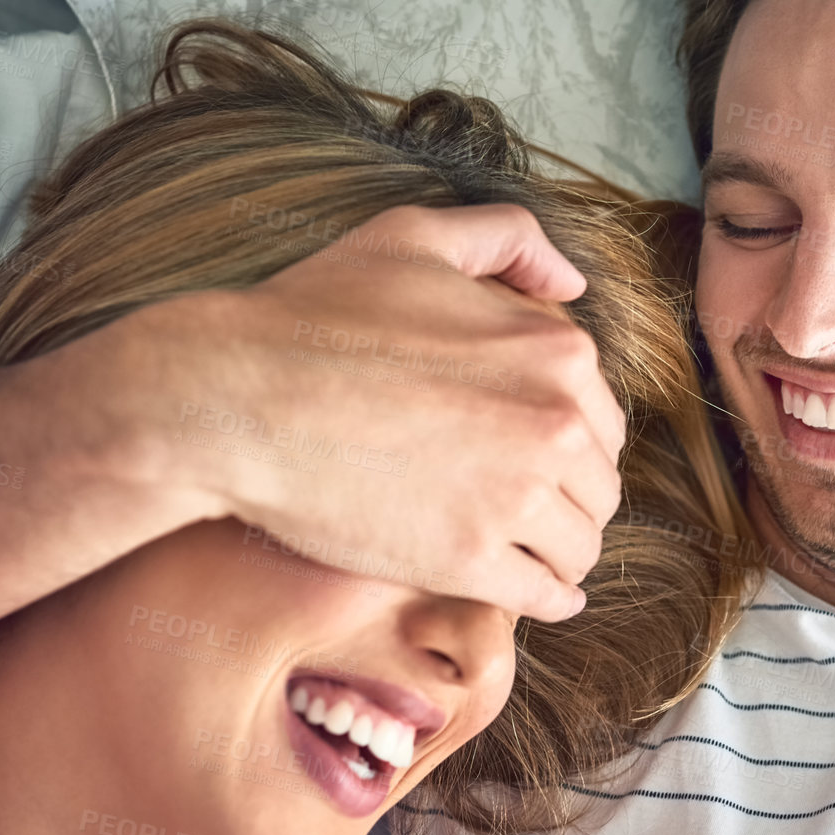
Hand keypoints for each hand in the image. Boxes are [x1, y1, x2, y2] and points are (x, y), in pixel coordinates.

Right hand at [137, 204, 625, 622]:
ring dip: (564, 551)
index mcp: (557, 351)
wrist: (231, 398)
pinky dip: (550, 597)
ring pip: (581, 545)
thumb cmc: (313, 313)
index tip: (539, 458)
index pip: (602, 420)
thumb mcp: (414, 237)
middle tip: (533, 511)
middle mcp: (554, 423)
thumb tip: (572, 283)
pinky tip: (540, 592)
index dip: (572, 441)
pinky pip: (546, 595)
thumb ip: (508, 239)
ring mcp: (515, 497)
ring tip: (534, 553)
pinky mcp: (469, 561)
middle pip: (599, 486)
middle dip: (572, 499)